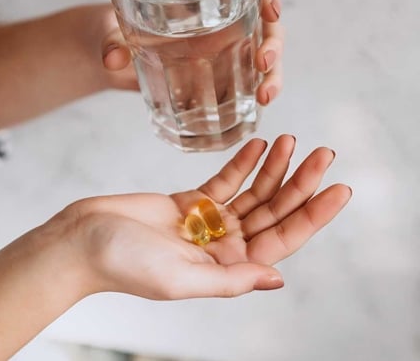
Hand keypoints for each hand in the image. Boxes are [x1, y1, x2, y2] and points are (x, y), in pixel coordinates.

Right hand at [59, 135, 350, 299]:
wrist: (80, 240)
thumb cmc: (123, 265)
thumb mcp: (181, 279)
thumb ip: (230, 279)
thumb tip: (277, 279)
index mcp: (227, 269)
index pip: (282, 240)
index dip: (313, 215)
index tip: (339, 188)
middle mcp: (223, 247)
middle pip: (273, 211)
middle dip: (301, 183)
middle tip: (325, 153)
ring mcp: (207, 223)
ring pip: (253, 192)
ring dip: (275, 167)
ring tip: (293, 140)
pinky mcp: (187, 202)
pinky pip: (224, 180)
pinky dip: (243, 162)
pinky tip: (261, 143)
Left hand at [98, 0, 285, 104]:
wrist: (106, 53)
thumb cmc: (110, 28)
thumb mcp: (108, 30)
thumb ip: (111, 41)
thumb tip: (113, 58)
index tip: (270, 10)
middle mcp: (219, 24)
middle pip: (264, 28)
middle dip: (273, 46)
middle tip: (264, 64)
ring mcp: (221, 53)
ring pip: (262, 60)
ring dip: (271, 78)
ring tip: (264, 97)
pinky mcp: (213, 81)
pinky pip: (242, 89)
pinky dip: (252, 102)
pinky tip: (252, 117)